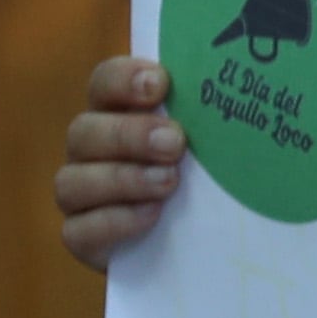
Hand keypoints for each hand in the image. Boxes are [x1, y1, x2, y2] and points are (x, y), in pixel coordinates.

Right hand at [56, 53, 187, 267]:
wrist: (195, 239)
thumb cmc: (201, 176)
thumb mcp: (206, 144)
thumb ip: (206, 118)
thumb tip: (244, 87)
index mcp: (115, 112)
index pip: (104, 83)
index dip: (124, 79)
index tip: (160, 83)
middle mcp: (89, 150)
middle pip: (84, 131)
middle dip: (129, 134)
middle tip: (174, 142)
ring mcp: (78, 195)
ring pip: (72, 181)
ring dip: (123, 178)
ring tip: (168, 182)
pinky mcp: (81, 238)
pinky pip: (79, 231)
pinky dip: (115, 221)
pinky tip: (152, 215)